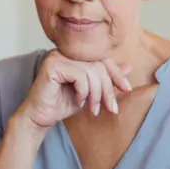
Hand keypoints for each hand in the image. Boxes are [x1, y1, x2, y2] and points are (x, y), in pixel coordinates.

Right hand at [17, 50, 132, 128]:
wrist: (41, 117)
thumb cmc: (62, 104)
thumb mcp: (91, 92)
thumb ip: (106, 79)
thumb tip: (128, 66)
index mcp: (74, 54)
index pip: (102, 58)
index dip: (116, 73)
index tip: (127, 89)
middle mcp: (65, 51)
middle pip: (99, 64)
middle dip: (107, 89)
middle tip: (110, 108)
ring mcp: (57, 55)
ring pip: (91, 71)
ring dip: (96, 94)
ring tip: (92, 109)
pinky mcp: (52, 64)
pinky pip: (79, 75)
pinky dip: (83, 91)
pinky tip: (78, 102)